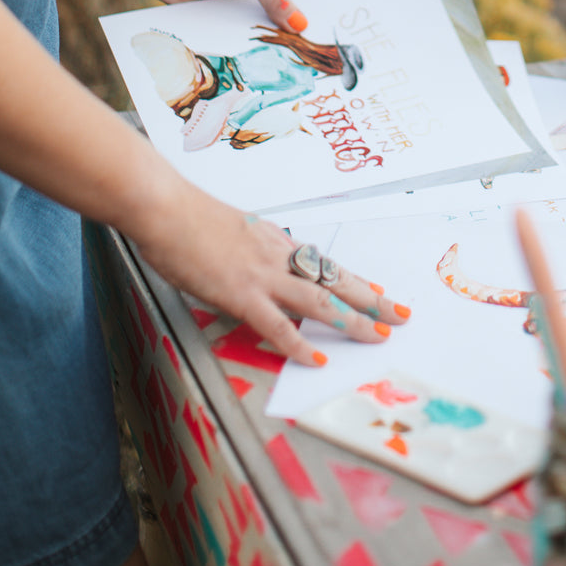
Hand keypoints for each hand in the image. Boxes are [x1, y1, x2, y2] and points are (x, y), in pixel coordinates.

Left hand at [56, 0, 314, 33]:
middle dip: (289, 20)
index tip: (324, 21)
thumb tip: (302, 25)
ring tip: (283, 56)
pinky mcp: (213, 7)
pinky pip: (233, 25)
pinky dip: (240, 37)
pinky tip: (251, 54)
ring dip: (264, 32)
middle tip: (306, 46)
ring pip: (256, 16)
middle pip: (279, 0)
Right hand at [132, 174, 409, 366]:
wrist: (165, 207)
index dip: (352, 280)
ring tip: (377, 335)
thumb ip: (247, 248)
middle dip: (371, 298)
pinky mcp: (241, 293)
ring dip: (351, 321)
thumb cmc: (186, 216)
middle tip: (399, 314)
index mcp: (274, 240)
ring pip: (319, 301)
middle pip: (334, 280)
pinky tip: (315, 359)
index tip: (376, 290)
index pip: (322, 264)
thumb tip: (252, 266)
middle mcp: (277, 255)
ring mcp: (262, 274)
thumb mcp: (228, 229)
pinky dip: (298, 345)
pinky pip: (276, 325)